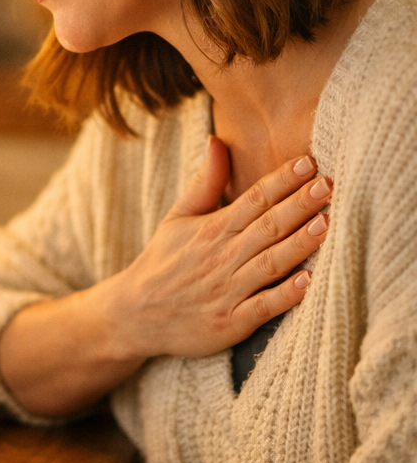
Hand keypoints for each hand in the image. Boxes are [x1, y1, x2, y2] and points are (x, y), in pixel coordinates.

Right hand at [103, 136, 330, 360]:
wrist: (135, 315)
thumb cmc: (162, 263)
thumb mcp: (177, 217)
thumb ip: (204, 182)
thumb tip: (217, 140)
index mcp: (212, 229)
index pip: (252, 199)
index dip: (281, 180)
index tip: (307, 163)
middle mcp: (222, 257)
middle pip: (267, 226)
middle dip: (299, 205)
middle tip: (328, 184)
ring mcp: (228, 290)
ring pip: (270, 263)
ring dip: (299, 244)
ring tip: (326, 224)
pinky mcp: (232, 322)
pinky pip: (264, 307)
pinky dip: (286, 295)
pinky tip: (308, 282)